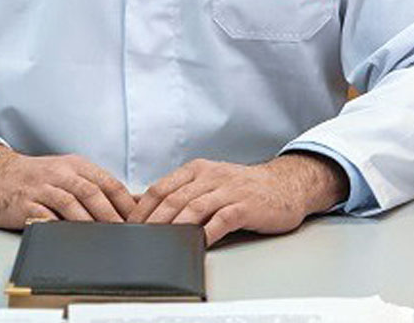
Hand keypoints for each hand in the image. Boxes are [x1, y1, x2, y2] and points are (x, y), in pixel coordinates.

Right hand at [0, 143, 137, 230]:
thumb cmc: (37, 176)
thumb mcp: (67, 172)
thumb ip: (95, 186)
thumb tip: (133, 203)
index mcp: (75, 165)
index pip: (108, 182)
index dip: (126, 203)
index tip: (139, 221)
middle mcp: (60, 173)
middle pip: (92, 192)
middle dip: (111, 216)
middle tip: (125, 235)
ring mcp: (41, 187)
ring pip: (71, 203)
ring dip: (89, 222)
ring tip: (103, 241)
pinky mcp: (24, 203)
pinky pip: (45, 216)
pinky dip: (59, 227)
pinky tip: (70, 239)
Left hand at [128, 153, 350, 245]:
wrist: (284, 185)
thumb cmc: (242, 188)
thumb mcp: (207, 183)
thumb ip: (178, 192)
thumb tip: (140, 203)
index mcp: (197, 170)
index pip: (162, 188)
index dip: (143, 208)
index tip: (129, 227)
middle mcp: (210, 176)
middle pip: (174, 199)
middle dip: (153, 221)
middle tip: (140, 239)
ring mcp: (228, 190)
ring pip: (194, 207)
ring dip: (174, 227)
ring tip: (161, 243)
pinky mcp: (245, 205)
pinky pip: (221, 219)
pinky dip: (207, 232)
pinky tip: (197, 244)